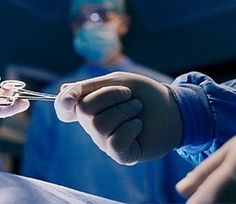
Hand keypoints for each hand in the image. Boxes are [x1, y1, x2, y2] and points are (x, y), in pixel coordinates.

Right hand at [55, 71, 181, 164]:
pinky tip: (139, 125)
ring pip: (99, 125)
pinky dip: (130, 128)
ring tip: (137, 108)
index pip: (64, 108)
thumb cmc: (144, 93)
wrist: (173, 107)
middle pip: (83, 111)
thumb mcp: (115, 81)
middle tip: (128, 95)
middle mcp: (93, 125)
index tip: (73, 96)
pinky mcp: (121, 154)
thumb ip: (88, 87)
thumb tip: (62, 92)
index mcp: (89, 105)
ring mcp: (106, 141)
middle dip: (109, 96)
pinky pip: (113, 142)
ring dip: (123, 110)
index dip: (63, 103)